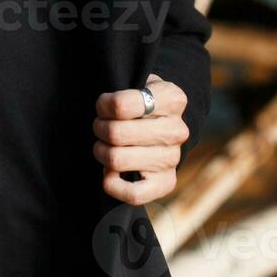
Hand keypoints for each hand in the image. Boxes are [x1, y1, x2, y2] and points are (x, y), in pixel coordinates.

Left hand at [92, 72, 188, 204]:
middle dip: (99, 128)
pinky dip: (112, 183)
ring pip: (116, 160)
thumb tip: (104, 108)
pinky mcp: (166, 183)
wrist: (164, 124)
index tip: (104, 106)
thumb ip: (122, 91)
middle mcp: (177, 130)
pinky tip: (109, 171)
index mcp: (172, 99)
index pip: (119, 106)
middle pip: (115, 133)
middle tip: (101, 126)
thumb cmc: (142, 102)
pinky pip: (133, 194)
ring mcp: (173, 158)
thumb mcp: (137, 82)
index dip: (103, 106)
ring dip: (101, 151)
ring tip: (105, 145)